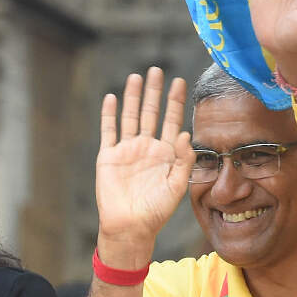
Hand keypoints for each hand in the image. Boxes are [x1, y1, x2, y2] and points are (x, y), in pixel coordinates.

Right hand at [95, 68, 193, 265]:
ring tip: (136, 77)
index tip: (180, 82)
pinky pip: (109, 131)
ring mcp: (127, 150)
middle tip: (157, 70)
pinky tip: (112, 97)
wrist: (130, 226)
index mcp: (165, 153)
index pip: (172, 121)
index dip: (176, 101)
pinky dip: (109, 114)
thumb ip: (184, 161)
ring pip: (130, 116)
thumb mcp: (177, 186)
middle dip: (154, 92)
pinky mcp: (109, 156)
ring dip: (133, 97)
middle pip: (151, 112)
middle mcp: (146, 147)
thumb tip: (187, 134)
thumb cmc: (156, 211)